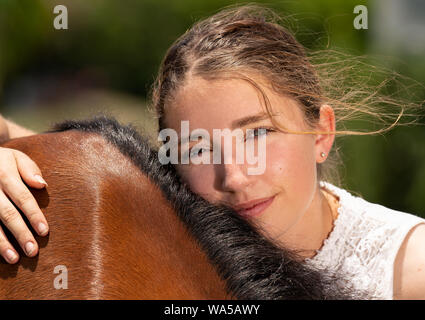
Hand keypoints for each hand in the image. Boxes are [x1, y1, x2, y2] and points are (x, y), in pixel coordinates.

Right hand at [0, 147, 48, 263]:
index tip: (44, 232)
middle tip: (33, 251)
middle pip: (7, 213)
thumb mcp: (14, 156)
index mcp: (4, 174)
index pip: (22, 197)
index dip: (34, 215)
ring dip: (1, 243)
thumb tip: (42, 184)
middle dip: (20, 233)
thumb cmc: (0, 160)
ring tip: (14, 258)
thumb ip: (29, 169)